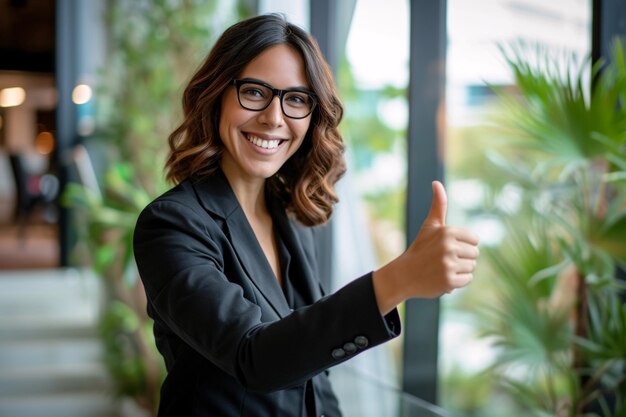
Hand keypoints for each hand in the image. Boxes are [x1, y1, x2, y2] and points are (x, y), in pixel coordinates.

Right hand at [372, 181, 479, 313]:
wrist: (404, 274)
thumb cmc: (420, 248)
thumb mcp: (430, 225)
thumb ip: (438, 204)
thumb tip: (436, 182)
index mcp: (448, 231)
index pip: (474, 240)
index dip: (463, 245)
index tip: (447, 247)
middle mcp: (449, 247)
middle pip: (475, 254)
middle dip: (462, 258)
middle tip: (443, 260)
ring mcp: (448, 265)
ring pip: (471, 268)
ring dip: (460, 270)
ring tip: (442, 269)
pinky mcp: (449, 281)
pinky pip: (467, 280)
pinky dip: (457, 282)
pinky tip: (442, 279)